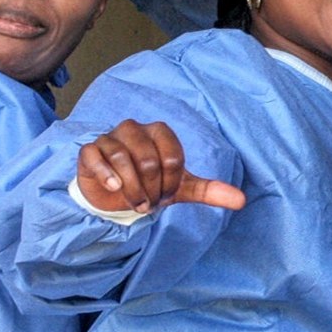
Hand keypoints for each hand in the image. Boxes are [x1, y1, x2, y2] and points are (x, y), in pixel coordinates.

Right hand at [75, 119, 245, 215]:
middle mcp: (135, 128)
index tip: (166, 195)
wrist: (115, 195)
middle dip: (152, 190)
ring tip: (136, 203)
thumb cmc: (150, 184)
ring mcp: (110, 137)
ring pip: (123, 159)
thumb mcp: (181, 188)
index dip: (171, 183)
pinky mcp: (89, 150)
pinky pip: (97, 157)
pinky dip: (107, 175)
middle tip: (150, 202)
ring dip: (132, 190)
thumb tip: (242, 201)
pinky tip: (114, 188)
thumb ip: (209, 190)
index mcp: (160, 131)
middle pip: (149, 161)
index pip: (172, 157)